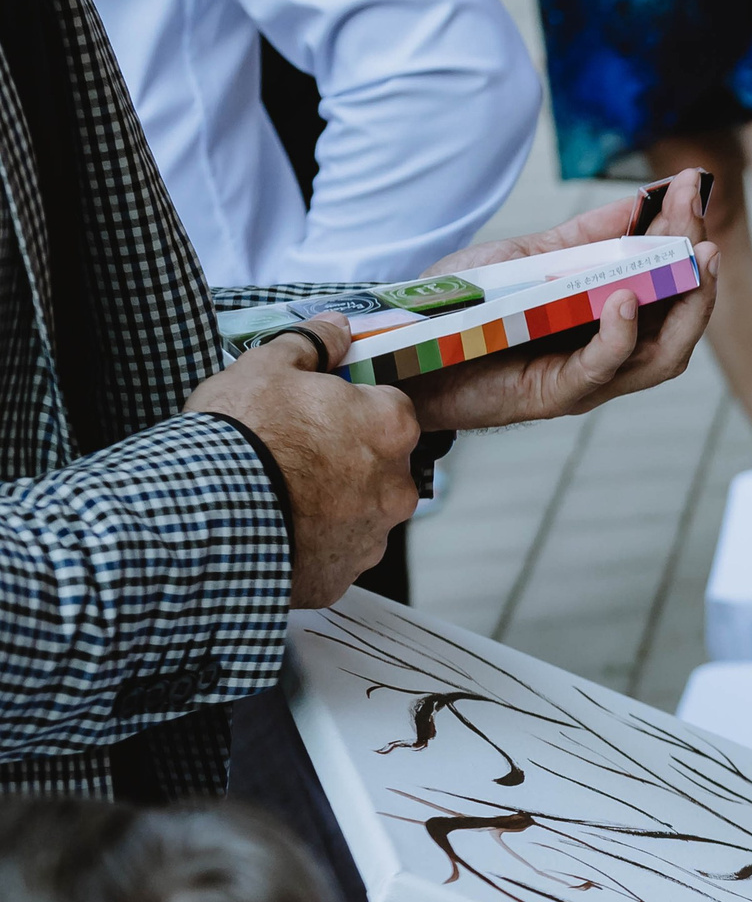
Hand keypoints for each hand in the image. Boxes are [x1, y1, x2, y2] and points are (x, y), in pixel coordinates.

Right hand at [184, 315, 418, 607]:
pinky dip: (311, 545)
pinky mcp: (344, 576)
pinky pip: (332, 554)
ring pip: (358, 513)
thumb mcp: (266, 369)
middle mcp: (397, 486)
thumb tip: (336, 325)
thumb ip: (310, 344)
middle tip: (289, 455)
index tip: (313, 414)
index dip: (348, 409)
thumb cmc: (241, 433)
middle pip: (377, 465)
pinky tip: (272, 532)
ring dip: (329, 505)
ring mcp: (373, 536)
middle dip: (343, 459)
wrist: (205, 513)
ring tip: (274, 496)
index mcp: (390, 427)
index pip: (387, 409)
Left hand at [402, 167, 720, 432]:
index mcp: (607, 316)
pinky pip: (601, 368)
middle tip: (706, 231)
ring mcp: (587, 378)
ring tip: (694, 262)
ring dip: (685, 310)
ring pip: (661, 354)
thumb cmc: (463, 311)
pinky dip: (620, 335)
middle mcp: (608, 351)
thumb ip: (583, 239)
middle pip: (678, 320)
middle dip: (699, 274)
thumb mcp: (527, 258)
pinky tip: (627, 298)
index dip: (683, 234)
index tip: (694, 185)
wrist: (402, 356)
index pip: (665, 278)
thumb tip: (639, 202)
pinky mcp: (556, 394)